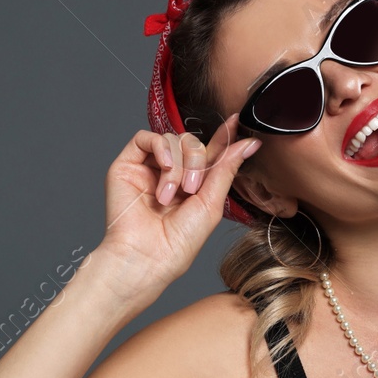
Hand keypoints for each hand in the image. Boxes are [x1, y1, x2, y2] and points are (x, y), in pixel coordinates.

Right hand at [94, 112, 259, 292]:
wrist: (147, 256)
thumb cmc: (178, 242)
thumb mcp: (212, 203)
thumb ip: (226, 169)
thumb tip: (249, 143)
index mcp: (193, 185)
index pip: (209, 152)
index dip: (223, 137)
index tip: (236, 121)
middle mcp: (171, 174)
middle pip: (192, 143)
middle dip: (196, 161)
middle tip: (191, 189)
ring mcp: (149, 168)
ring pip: (172, 140)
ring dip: (177, 165)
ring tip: (170, 194)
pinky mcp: (128, 165)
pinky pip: (145, 137)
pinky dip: (160, 148)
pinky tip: (163, 167)